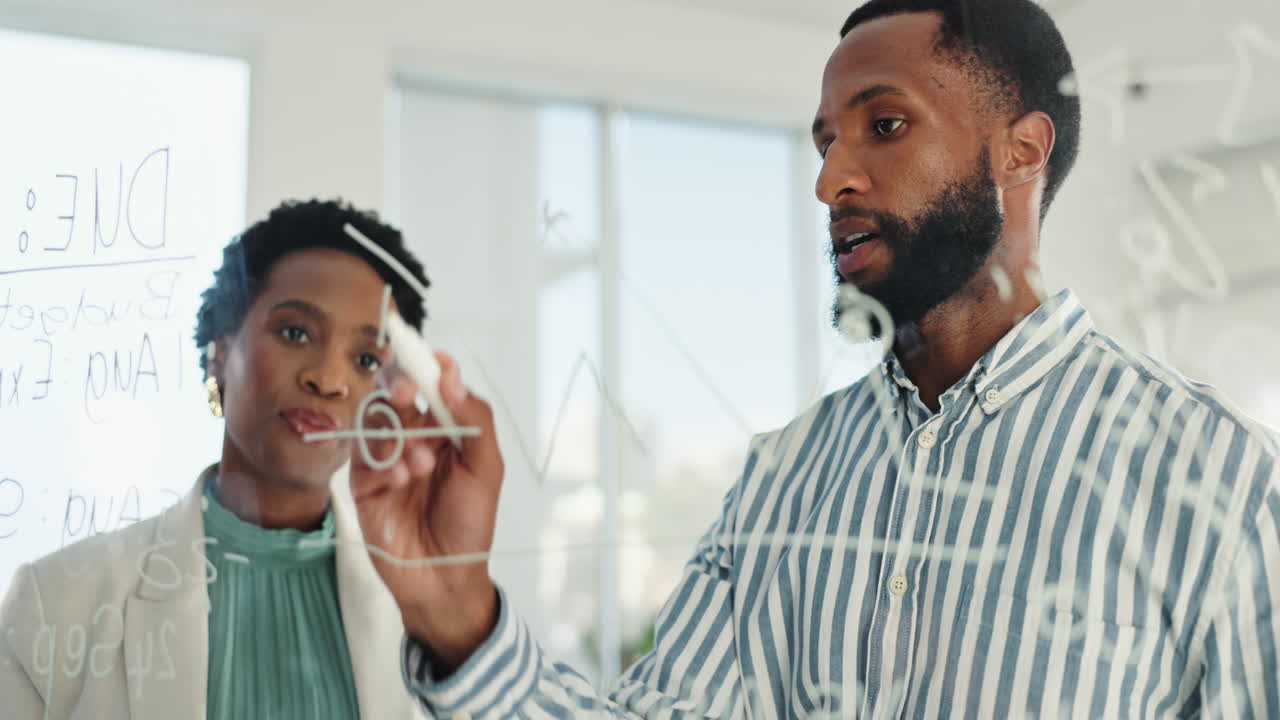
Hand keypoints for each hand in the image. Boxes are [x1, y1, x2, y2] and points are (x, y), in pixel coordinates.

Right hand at [349, 352, 503, 670]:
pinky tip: (401, 481)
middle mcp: (414, 437)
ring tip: (421, 466)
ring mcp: (386, 458)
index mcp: (447, 429)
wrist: (444, 578)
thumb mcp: (486, 469)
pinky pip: (362, 456)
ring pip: (376, 421)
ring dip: (397, 435)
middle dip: (401, 390)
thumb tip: (452, 374)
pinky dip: (383, 463)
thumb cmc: (469, 524)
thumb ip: (474, 418)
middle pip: (396, 394)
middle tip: (408, 396)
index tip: (426, 358)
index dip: (426, 367)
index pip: (432, 384)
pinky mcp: (363, 483)